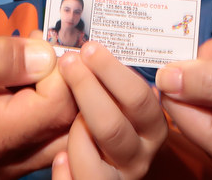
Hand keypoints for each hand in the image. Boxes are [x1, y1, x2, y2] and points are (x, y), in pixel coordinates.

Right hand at [0, 27, 75, 177]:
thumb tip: (45, 58)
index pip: (53, 108)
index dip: (60, 70)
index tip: (41, 42)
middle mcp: (3, 162)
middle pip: (68, 123)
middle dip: (69, 80)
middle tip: (44, 46)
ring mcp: (12, 164)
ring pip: (69, 131)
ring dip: (67, 91)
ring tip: (39, 60)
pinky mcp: (19, 157)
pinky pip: (57, 133)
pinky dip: (59, 103)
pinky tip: (38, 78)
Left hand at [53, 41, 166, 179]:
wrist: (106, 168)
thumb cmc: (110, 118)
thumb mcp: (119, 96)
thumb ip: (108, 75)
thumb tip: (75, 44)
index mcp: (151, 125)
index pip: (139, 97)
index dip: (112, 71)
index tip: (90, 49)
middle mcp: (140, 153)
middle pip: (113, 125)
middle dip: (87, 89)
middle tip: (69, 63)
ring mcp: (119, 176)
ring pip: (91, 157)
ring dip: (75, 133)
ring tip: (66, 115)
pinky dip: (65, 170)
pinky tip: (59, 157)